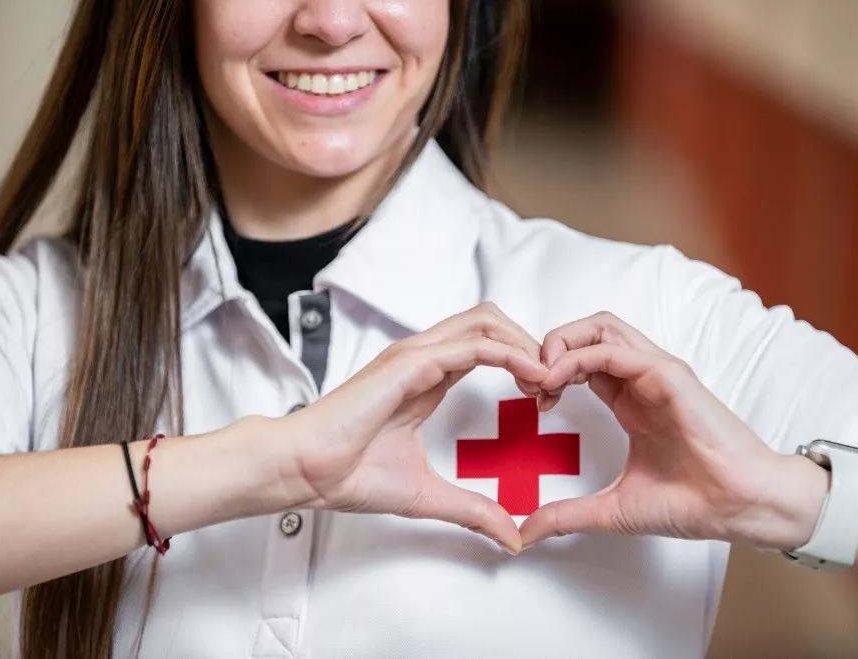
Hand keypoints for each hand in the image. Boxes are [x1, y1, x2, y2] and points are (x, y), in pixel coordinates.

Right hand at [284, 303, 546, 553]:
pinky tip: (532, 376)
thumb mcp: (428, 494)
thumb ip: (472, 509)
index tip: (545, 396)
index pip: (486, 345)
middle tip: (553, 382)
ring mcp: (415, 356)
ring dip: (525, 344)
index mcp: (426, 377)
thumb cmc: (347, 474)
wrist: (304, 471)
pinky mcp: (409, 364)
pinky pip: (472, 345)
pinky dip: (509, 354)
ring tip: (548, 378)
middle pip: (491, 321)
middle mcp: (423, 358)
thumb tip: (511, 536)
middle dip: (529, 343)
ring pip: (486, 322)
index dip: (522, 361)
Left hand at [521, 312, 824, 550]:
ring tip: (539, 377)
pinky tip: (556, 381)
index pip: (581, 361)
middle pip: (588, 332)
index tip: (532, 402)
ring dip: (560, 343)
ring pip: (600, 327)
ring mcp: (655, 373)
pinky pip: (613, 349)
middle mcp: (641, 379)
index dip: (548, 372)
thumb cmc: (692, 503)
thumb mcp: (612, 509)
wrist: (740, 508)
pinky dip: (577, 357)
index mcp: (631, 401)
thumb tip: (526, 532)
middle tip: (527, 382)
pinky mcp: (667, 374)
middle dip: (549, 347)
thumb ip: (566, 515)